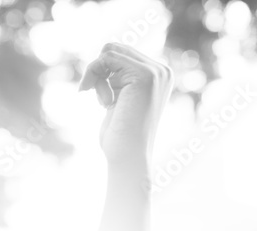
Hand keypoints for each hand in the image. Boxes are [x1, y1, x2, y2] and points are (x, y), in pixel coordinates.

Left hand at [78, 42, 172, 164]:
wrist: (128, 157)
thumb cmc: (120, 135)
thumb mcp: (118, 99)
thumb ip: (117, 77)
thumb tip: (104, 54)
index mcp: (158, 75)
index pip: (121, 54)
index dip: (103, 72)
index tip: (102, 98)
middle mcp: (161, 70)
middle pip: (114, 48)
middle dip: (98, 72)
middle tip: (101, 101)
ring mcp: (155, 71)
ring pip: (109, 51)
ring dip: (97, 77)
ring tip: (105, 103)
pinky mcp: (144, 75)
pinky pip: (107, 58)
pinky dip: (95, 76)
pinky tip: (105, 102)